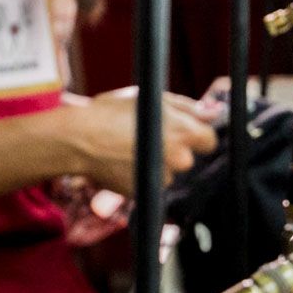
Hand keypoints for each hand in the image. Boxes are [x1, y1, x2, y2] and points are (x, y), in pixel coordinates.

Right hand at [59, 88, 217, 196]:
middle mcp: (178, 158)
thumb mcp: (150, 99)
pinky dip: (141, 175)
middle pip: (187, 158)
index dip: (196, 135)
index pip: (209, 140)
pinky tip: (122, 160)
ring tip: (128, 148)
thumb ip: (186, 107)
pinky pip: (149, 184)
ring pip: (168, 173)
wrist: (79, 139)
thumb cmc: (111, 112)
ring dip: (156, 164)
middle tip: (148, 137)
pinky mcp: (145, 192)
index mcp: (183, 132)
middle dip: (173, 150)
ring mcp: (161, 178)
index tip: (181, 132)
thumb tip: (213, 112)